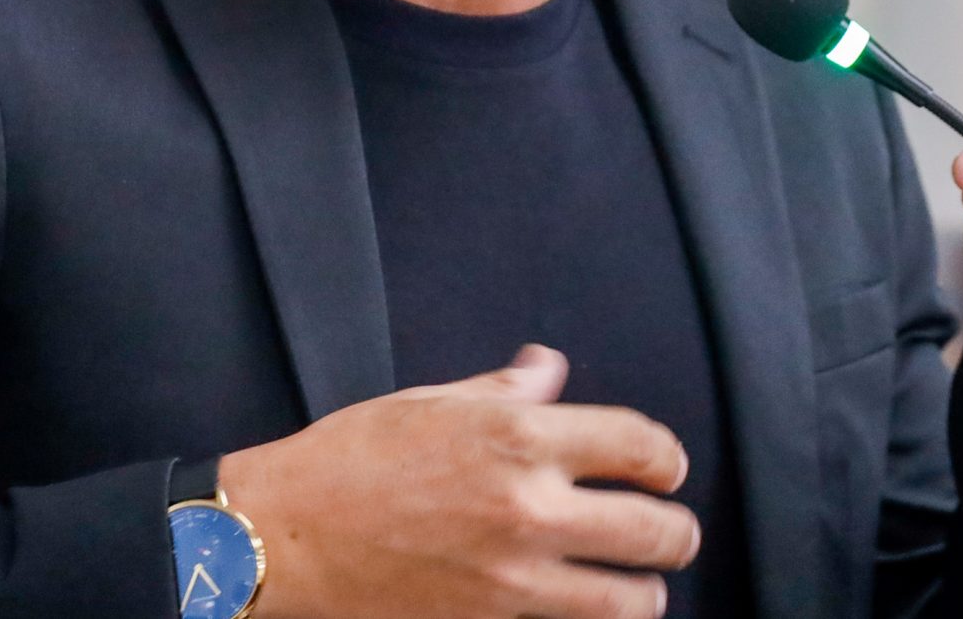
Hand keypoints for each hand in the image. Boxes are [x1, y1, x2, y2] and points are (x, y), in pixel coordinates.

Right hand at [217, 345, 698, 618]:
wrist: (286, 536)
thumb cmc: (350, 459)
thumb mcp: (431, 403)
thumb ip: (504, 389)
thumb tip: (549, 368)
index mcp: (517, 437)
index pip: (642, 447)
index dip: (668, 460)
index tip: (664, 469)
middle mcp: (530, 508)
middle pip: (657, 531)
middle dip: (676, 532)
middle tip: (670, 532)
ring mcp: (515, 579)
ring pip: (632, 602)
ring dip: (645, 591)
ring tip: (636, 583)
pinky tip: (580, 605)